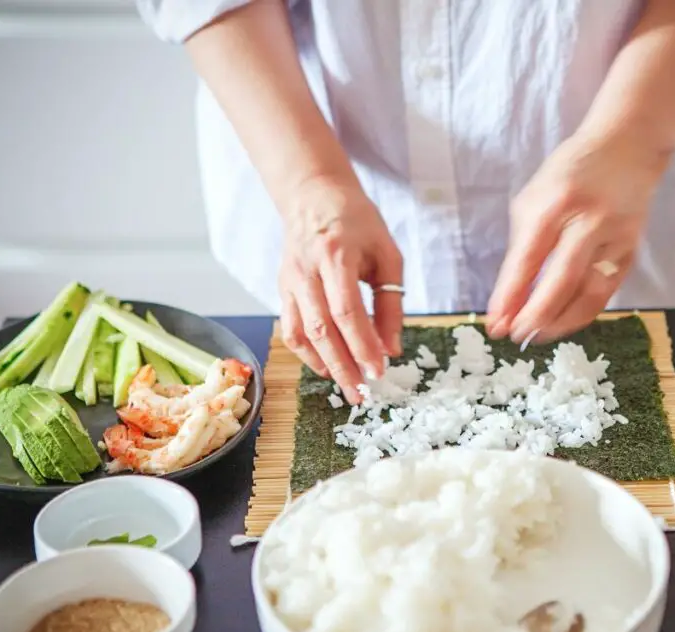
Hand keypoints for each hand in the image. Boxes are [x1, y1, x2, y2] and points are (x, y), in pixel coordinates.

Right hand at [278, 176, 403, 403]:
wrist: (313, 194)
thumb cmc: (357, 221)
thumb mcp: (387, 253)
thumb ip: (390, 301)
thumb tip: (392, 348)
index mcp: (336, 255)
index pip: (347, 310)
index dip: (363, 345)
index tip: (379, 372)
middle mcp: (307, 270)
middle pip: (322, 329)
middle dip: (344, 366)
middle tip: (363, 394)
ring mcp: (290, 281)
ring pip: (302, 334)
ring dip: (325, 365)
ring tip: (348, 387)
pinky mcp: (282, 289)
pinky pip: (291, 328)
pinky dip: (307, 353)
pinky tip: (327, 367)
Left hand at [487, 132, 668, 343]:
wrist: (626, 149)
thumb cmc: (569, 174)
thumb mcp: (533, 199)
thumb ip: (523, 245)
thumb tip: (511, 297)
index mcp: (554, 205)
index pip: (527, 260)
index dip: (510, 297)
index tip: (496, 324)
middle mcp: (587, 222)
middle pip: (561, 280)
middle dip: (536, 315)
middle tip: (517, 337)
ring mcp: (614, 237)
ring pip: (589, 293)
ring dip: (562, 322)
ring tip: (539, 335)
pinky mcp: (631, 250)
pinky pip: (606, 291)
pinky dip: (584, 312)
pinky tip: (565, 322)